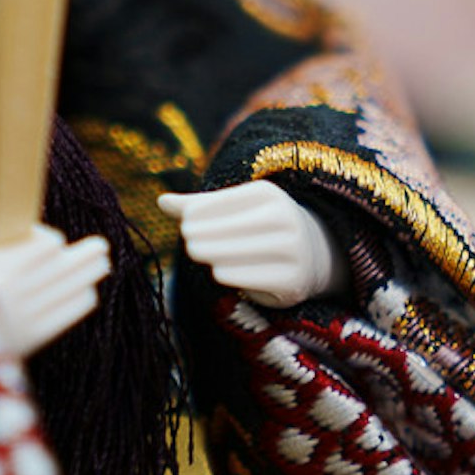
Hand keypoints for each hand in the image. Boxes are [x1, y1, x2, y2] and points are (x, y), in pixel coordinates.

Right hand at [0, 227, 109, 359]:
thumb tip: (50, 240)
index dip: (53, 242)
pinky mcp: (30, 340)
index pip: (45, 247)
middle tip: (101, 246)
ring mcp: (21, 319)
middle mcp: (8, 294)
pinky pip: (68, 313)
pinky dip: (81, 299)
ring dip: (89, 274)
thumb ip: (4, 245)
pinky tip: (86, 292)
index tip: (55, 243)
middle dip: (86, 255)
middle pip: (63, 267)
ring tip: (101, 265)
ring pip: (71, 288)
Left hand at [159, 182, 338, 306]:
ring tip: (201, 254)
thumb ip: (198, 206)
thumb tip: (160, 202)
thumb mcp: (236, 209)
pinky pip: (245, 278)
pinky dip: (226, 275)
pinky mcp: (291, 279)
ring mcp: (290, 250)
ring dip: (210, 256)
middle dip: (199, 237)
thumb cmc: (261, 226)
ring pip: (231, 254)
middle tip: (190, 244)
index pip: (219, 203)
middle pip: (223, 229)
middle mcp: (283, 218)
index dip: (195, 214)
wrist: (315, 253)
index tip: (185, 224)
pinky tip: (219, 271)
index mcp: (268, 194)